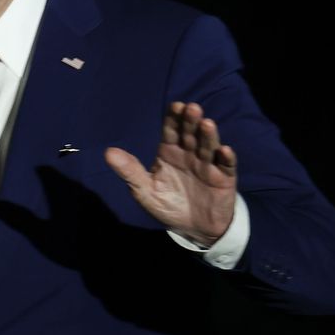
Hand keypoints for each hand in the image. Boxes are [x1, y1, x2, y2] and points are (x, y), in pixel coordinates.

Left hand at [104, 101, 237, 245]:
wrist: (194, 228)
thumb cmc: (169, 205)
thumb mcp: (145, 191)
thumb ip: (129, 171)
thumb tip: (108, 152)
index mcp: (170, 152)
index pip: (171, 131)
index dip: (173, 119)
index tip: (175, 107)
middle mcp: (190, 153)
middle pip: (191, 134)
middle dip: (191, 121)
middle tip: (191, 109)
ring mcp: (208, 164)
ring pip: (209, 146)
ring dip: (209, 135)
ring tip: (207, 124)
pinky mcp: (224, 178)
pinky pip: (227, 166)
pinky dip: (227, 158)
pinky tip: (224, 150)